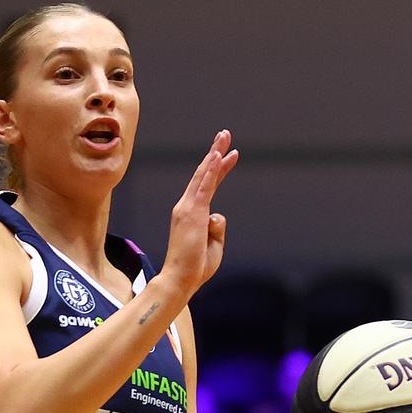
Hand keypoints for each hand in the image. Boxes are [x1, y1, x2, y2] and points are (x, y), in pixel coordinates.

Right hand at [161, 129, 238, 299]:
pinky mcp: (192, 213)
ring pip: (203, 175)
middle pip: (204, 174)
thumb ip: (217, 227)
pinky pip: (204, 187)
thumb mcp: (214, 245)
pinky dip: (211, 170)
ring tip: (224, 136)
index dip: (219, 169)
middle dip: (215, 152)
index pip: (208, 186)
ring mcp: (187, 208)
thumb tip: (218, 215)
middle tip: (225, 134)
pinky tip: (217, 156)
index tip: (230, 155)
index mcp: (191, 214)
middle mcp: (186, 207)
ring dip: (215, 154)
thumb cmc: (196, 267)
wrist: (181, 278)